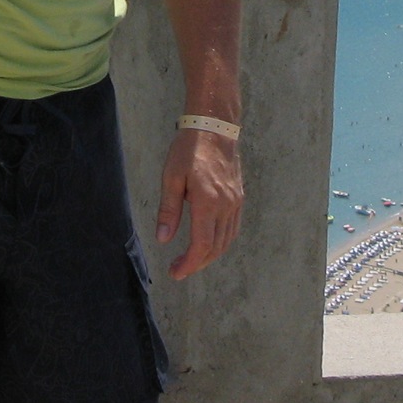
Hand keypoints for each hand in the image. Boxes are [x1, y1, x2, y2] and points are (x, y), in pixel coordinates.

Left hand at [154, 125, 242, 279]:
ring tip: (190, 259)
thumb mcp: (171, 177)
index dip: (189, 263)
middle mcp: (226, 206)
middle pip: (215, 247)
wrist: (214, 129)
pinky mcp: (239, 198)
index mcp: (207, 201)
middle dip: (197, 263)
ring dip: (209, 255)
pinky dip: (220, 242)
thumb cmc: (188, 150)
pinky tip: (208, 243)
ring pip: (226, 240)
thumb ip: (169, 210)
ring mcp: (235, 202)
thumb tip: (163, 239)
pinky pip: (232, 229)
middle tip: (178, 269)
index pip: (202, 244)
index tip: (175, 273)